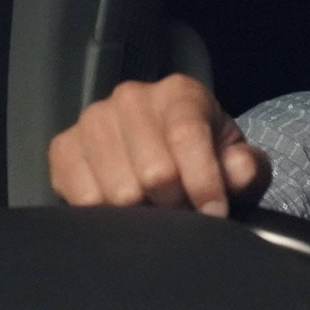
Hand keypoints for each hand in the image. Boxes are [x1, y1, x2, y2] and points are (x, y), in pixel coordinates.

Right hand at [48, 74, 270, 216]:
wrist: (170, 158)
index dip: (204, 182)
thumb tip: (239, 171)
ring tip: (156, 210)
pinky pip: (82, 197)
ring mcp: (92, 120)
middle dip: (176, 203)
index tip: (215, 213)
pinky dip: (107, 216)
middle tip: (184, 211)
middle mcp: (132, 98)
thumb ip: (246, 167)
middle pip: (154, 171)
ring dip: (143, 213)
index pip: (187, 137)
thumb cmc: (208, 159)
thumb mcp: (237, 162)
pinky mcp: (63, 148)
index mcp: (179, 93)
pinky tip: (125, 212)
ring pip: (118, 190)